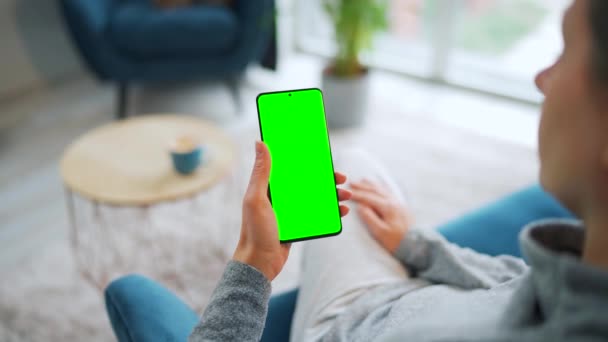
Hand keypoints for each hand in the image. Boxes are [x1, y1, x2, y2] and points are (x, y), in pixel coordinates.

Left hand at [233, 141, 351, 280]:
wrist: (259, 264)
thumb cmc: (255, 232)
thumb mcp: (256, 199)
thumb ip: (261, 172)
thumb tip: (260, 143)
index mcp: (269, 187)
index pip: (291, 167)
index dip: (306, 160)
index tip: (323, 156)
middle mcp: (280, 196)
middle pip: (307, 181)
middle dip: (326, 179)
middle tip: (342, 178)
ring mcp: (290, 210)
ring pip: (315, 197)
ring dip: (332, 195)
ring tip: (346, 195)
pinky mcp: (298, 224)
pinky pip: (317, 213)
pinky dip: (330, 211)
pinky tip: (342, 211)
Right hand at [350, 179, 411, 253]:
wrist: (417, 245)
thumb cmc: (397, 241)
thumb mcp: (380, 232)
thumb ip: (369, 218)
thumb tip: (361, 207)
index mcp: (387, 207)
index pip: (368, 198)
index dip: (357, 194)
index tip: (347, 192)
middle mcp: (393, 202)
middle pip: (375, 191)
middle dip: (362, 186)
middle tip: (351, 183)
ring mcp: (399, 203)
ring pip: (383, 190)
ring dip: (372, 185)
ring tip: (363, 180)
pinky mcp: (402, 207)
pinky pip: (389, 192)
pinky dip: (382, 187)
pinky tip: (380, 187)